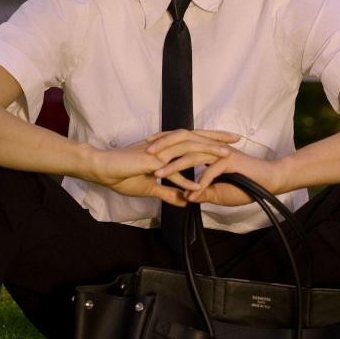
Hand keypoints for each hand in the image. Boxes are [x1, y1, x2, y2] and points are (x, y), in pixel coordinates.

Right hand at [85, 129, 238, 204]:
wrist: (103, 169)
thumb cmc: (122, 174)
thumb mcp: (150, 187)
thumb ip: (168, 193)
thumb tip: (184, 201)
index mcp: (165, 148)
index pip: (192, 140)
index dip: (210, 139)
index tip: (228, 141)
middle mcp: (164, 146)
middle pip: (195, 138)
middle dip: (216, 138)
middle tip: (236, 138)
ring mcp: (158, 153)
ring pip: (187, 149)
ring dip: (207, 152)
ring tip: (226, 156)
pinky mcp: (150, 163)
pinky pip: (171, 171)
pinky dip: (185, 179)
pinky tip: (198, 187)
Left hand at [147, 129, 280, 206]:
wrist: (269, 182)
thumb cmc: (246, 186)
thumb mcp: (219, 193)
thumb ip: (203, 193)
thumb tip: (186, 197)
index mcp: (207, 150)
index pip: (181, 142)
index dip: (164, 143)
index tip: (146, 150)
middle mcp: (213, 148)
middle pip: (184, 141)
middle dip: (163, 147)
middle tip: (145, 154)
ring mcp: (222, 153)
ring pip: (193, 155)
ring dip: (175, 165)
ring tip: (159, 174)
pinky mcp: (232, 162)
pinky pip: (212, 171)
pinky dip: (200, 182)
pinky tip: (191, 193)